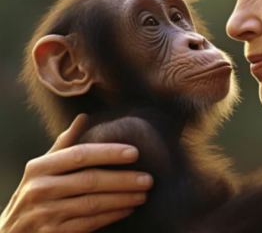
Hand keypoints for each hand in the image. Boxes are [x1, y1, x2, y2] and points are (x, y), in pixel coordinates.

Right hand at [0, 114, 152, 232]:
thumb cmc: (35, 194)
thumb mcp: (43, 169)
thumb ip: (65, 145)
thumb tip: (84, 116)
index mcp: (39, 168)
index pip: (79, 155)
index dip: (109, 152)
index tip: (135, 152)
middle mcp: (40, 189)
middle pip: (90, 180)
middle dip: (123, 179)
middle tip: (148, 178)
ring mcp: (45, 214)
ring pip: (93, 204)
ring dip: (123, 198)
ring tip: (144, 194)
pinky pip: (90, 223)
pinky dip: (112, 215)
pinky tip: (128, 208)